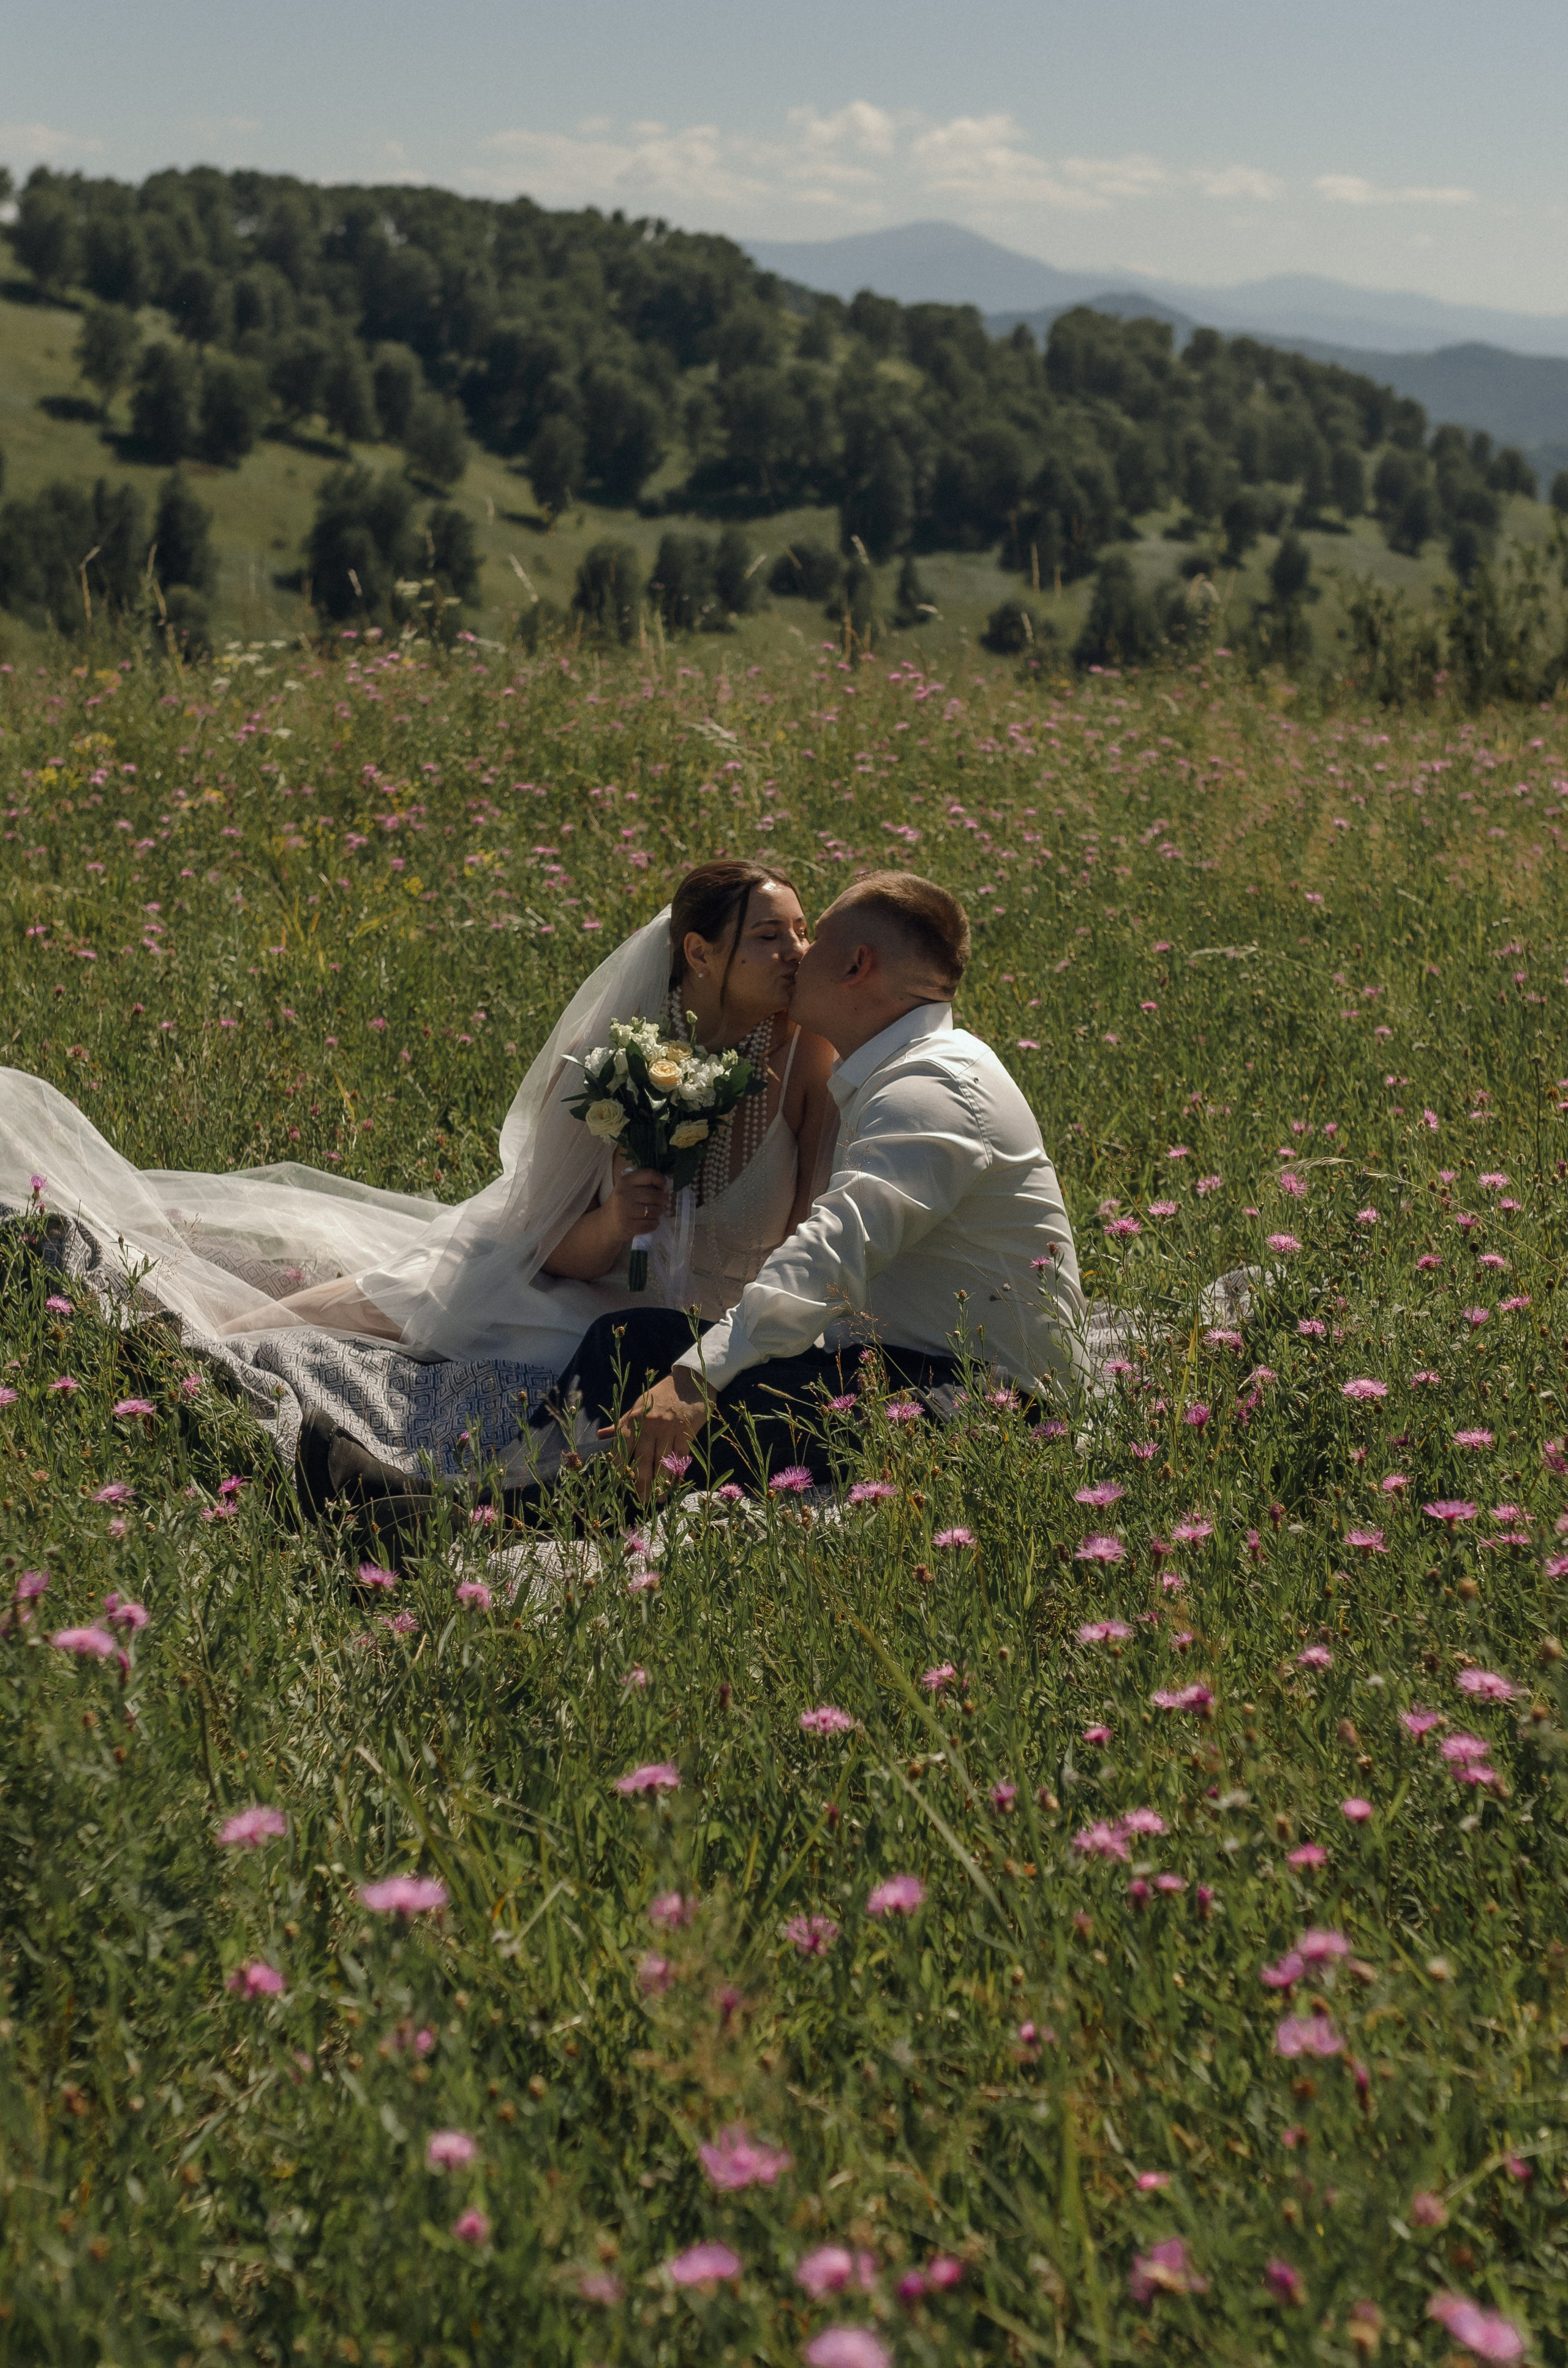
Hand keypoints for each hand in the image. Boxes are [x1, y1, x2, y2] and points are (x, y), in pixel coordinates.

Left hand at [600, 1366, 711, 1499]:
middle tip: (641, 1501)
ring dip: (661, 1483)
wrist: (689, 1381)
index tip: (617, 1484)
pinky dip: (678, 1471)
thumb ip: (621, 1424)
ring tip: (659, 1500)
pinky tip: (675, 1483)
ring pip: (663, 1461)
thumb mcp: (638, 1406)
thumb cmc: (660, 1395)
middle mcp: (650, 1425)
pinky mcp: (686, 1432)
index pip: (622, 1446)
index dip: (619, 1466)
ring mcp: (669, 1429)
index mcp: (635, 1419)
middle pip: (643, 1459)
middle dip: (641, 1483)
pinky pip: (681, 1456)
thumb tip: (600, 1436)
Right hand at [606, 1157, 669, 1247]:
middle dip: (662, 1199)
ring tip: (655, 1212)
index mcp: (625, 1181)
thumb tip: (665, 1185)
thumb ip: (643, 1184)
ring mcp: (625, 1211)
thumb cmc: (622, 1203)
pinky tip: (650, 1222)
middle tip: (662, 1202)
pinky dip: (654, 1224)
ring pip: (654, 1211)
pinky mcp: (628, 1226)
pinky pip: (651, 1224)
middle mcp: (624, 1194)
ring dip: (658, 1212)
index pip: (649, 1174)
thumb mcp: (627, 1189)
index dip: (660, 1180)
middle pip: (654, 1195)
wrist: (606, 1224)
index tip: (661, 1187)